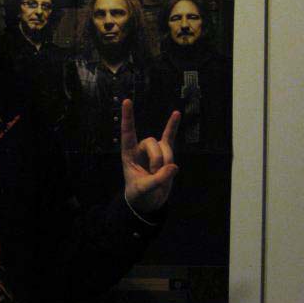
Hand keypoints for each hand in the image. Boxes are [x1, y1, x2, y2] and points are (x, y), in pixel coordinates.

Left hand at [121, 100, 179, 214]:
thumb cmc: (140, 193)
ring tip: (162, 175)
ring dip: (167, 160)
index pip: (127, 133)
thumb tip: (174, 167)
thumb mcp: (144, 189)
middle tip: (156, 175)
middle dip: (158, 159)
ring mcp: (153, 149)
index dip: (127, 118)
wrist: (148, 201)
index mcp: (128, 154)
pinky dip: (173, 126)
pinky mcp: (165, 153)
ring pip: (165, 146)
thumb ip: (157, 180)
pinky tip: (176, 114)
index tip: (126, 101)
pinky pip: (170, 137)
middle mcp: (140, 148)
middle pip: (152, 142)